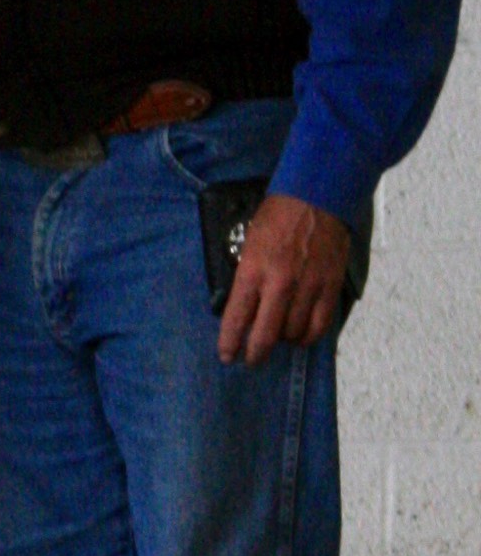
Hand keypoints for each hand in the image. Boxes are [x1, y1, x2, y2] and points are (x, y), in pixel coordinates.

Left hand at [217, 192, 350, 366]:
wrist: (316, 196)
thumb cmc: (277, 216)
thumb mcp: (248, 243)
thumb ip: (247, 277)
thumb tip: (246, 308)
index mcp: (253, 270)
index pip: (237, 318)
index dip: (230, 343)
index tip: (227, 356)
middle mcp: (279, 283)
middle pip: (266, 336)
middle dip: (255, 354)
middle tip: (251, 359)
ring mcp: (307, 287)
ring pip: (293, 334)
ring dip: (283, 342)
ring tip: (278, 339)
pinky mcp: (329, 287)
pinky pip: (320, 325)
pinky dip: (309, 336)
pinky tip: (301, 335)